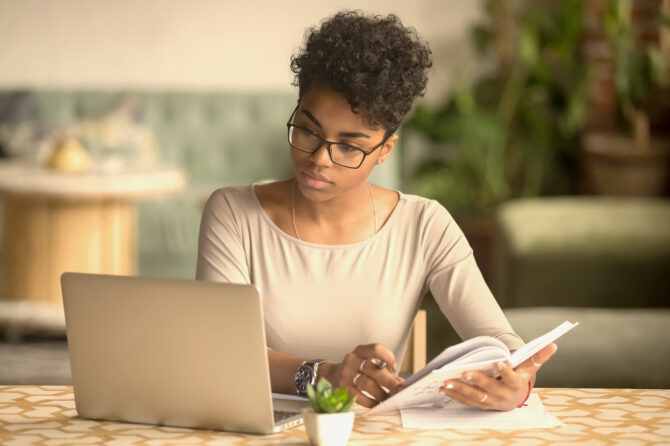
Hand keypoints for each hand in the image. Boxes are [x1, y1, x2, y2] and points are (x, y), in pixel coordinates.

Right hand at [319, 343, 403, 407]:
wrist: (331, 375)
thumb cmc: (355, 369)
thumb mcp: (367, 363)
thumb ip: (383, 370)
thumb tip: (400, 382)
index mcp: (360, 351)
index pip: (376, 349)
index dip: (388, 357)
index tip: (393, 368)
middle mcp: (352, 360)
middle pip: (374, 369)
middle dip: (389, 381)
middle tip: (398, 390)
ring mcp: (346, 374)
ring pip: (367, 384)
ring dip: (381, 393)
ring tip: (388, 399)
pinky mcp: (342, 388)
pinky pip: (359, 397)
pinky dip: (371, 402)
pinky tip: (377, 403)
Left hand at [439, 343, 556, 410]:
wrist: (516, 397)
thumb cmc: (521, 377)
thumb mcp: (529, 367)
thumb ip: (538, 356)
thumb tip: (553, 343)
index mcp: (516, 385)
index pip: (511, 378)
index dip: (506, 371)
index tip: (499, 362)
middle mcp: (504, 396)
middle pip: (489, 388)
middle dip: (476, 381)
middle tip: (464, 372)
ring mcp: (491, 402)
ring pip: (475, 397)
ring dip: (460, 390)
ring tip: (447, 382)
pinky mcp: (481, 405)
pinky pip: (466, 401)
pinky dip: (455, 395)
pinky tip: (444, 388)